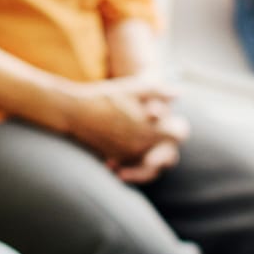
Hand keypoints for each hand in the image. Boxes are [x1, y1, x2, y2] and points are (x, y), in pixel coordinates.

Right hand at [49, 76, 187, 178]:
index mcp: (149, 130)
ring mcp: (127, 156)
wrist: (74, 113)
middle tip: (163, 131)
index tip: (174, 121)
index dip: (178, 127)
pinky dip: (136, 158)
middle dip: (166, 142)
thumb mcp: (132, 88)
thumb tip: (179, 94)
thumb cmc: (103, 97)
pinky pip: (134, 165)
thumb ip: (159, 91)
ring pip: (151, 163)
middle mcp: (140, 148)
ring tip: (150, 141)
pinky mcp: (115, 159)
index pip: (178, 135)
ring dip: (153, 153)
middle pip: (168, 154)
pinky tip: (132, 144)